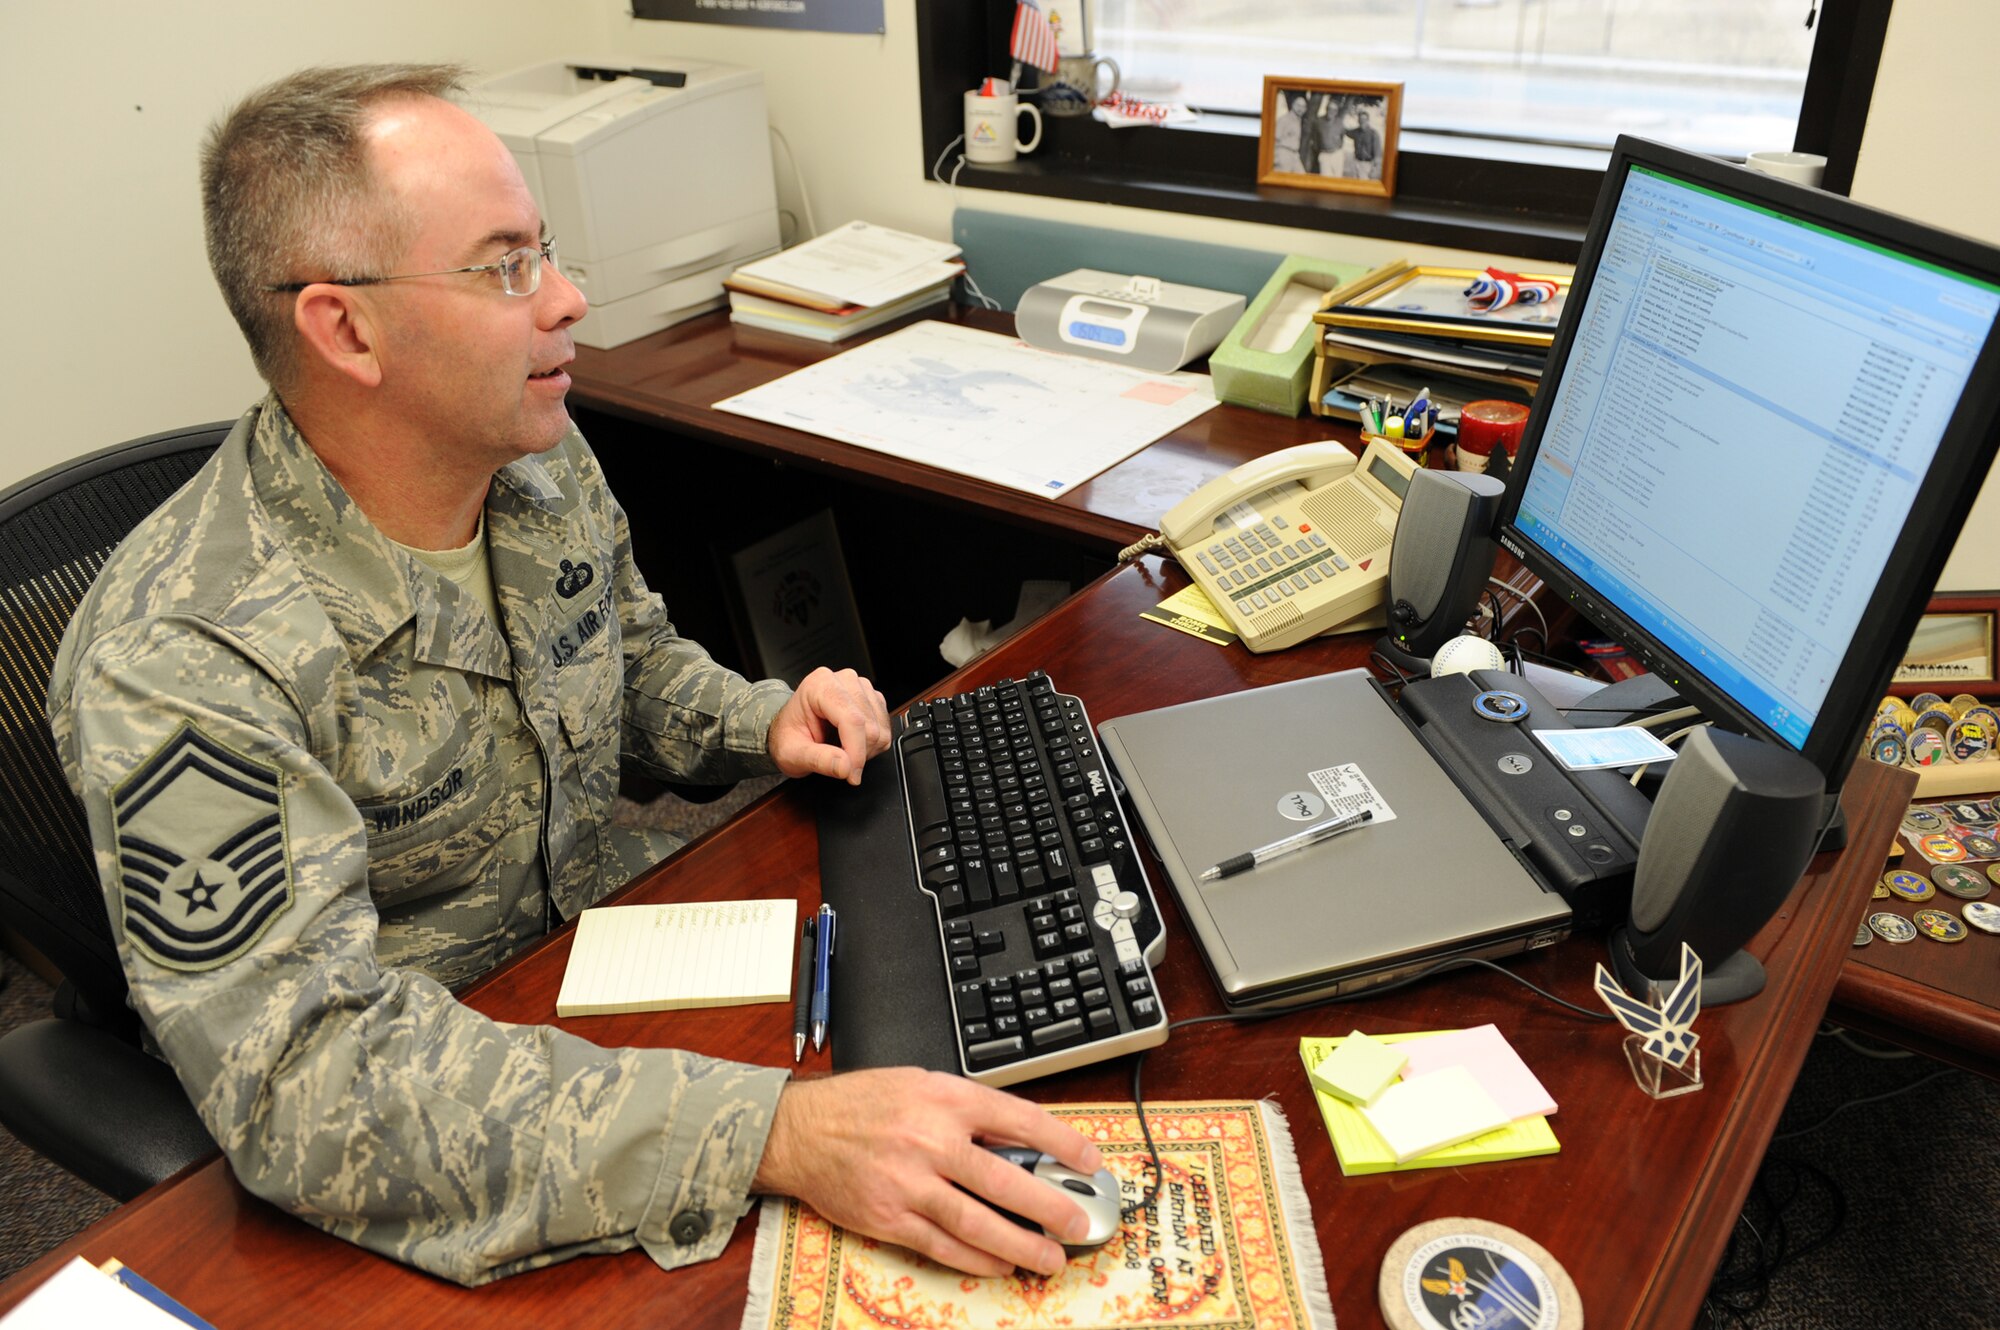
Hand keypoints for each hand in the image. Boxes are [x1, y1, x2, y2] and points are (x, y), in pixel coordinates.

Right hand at [752, 1068, 1103, 1276]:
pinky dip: (977, 1258)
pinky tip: (1001, 1264)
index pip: (1019, 1120)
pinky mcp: (888, 1217)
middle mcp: (930, 1141)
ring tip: (1050, 1258)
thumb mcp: (922, 1083)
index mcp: (945, 1099)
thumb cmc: (863, 1104)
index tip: (1089, 1160)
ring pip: (977, 1222)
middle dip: (1050, 1207)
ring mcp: (909, 1183)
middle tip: (1078, 1224)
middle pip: (1004, 1181)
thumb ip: (969, 1110)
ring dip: (1020, 1245)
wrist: (800, 1130)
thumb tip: (1021, 1142)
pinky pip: (942, 1245)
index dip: (1062, 1142)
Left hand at [767, 666, 889, 784]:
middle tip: (838, 761)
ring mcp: (861, 688)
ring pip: (880, 729)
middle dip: (858, 753)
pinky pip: (885, 728)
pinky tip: (853, 743)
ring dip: (866, 749)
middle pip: (869, 726)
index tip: (851, 774)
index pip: (852, 719)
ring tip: (842, 749)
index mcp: (819, 685)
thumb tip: (845, 766)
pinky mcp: (872, 699)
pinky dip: (873, 744)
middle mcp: (843, 681)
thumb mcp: (792, 754)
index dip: (855, 751)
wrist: (791, 729)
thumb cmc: (789, 735)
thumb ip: (818, 760)